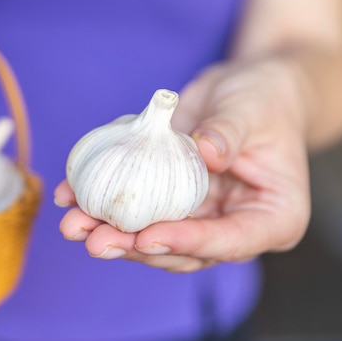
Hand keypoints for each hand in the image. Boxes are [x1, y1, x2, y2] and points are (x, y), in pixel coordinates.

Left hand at [56, 57, 311, 272]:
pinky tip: (69, 196)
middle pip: (183, 249)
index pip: (230, 241)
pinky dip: (101, 204)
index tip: (147, 237)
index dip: (187, 243)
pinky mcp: (168, 199)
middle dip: (135, 246)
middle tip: (96, 241)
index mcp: (271, 217)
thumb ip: (229, 132)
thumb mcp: (252, 109)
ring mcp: (197, 216)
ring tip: (73, 224)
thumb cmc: (263, 99)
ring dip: (110, 233)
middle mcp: (231, 224)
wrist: (243, 91)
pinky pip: (135, 207)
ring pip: (152, 235)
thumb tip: (206, 153)